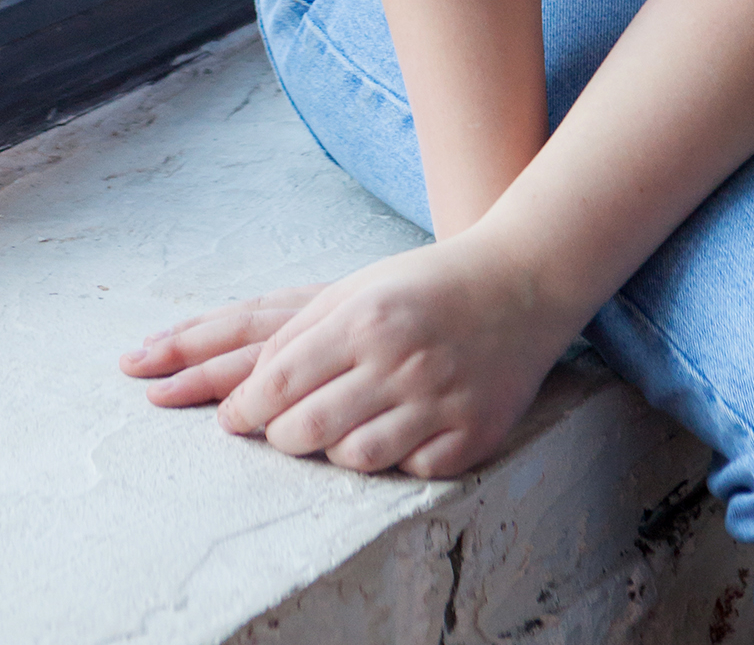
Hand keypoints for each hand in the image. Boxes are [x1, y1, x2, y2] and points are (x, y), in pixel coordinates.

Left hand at [135, 234, 569, 478]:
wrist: (522, 282)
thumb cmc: (426, 284)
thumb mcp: (358, 288)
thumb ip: (301, 332)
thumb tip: (250, 389)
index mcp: (364, 318)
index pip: (278, 382)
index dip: (243, 409)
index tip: (231, 419)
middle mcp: (400, 361)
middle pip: (307, 429)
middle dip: (278, 436)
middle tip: (278, 431)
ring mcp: (439, 401)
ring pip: (353, 458)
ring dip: (331, 451)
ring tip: (332, 432)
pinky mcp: (472, 435)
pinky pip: (410, 470)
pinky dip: (393, 460)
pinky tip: (393, 434)